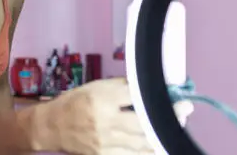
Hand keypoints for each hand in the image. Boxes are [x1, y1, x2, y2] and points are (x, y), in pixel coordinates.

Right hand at [33, 77, 182, 154]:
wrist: (51, 127)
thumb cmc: (73, 102)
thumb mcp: (94, 87)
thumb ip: (119, 88)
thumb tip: (146, 88)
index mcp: (100, 98)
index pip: (136, 96)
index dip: (159, 96)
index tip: (178, 95)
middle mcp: (105, 121)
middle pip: (144, 122)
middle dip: (168, 117)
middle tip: (184, 111)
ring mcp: (106, 143)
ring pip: (143, 143)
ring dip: (162, 134)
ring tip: (174, 127)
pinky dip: (149, 151)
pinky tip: (159, 145)